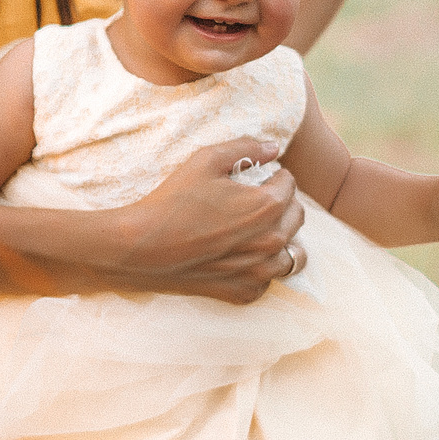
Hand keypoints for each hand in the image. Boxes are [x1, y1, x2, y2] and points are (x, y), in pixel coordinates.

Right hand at [111, 138, 306, 303]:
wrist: (142, 248)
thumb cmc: (172, 201)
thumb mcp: (205, 160)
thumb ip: (245, 148)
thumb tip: (273, 147)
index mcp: (268, 206)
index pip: (290, 185)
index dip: (273, 177)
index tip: (256, 178)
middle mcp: (272, 241)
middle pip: (296, 217)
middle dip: (282, 205)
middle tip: (254, 202)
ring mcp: (260, 271)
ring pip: (292, 255)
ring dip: (281, 241)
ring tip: (257, 232)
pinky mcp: (244, 292)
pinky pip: (268, 280)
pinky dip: (261, 269)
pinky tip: (240, 258)